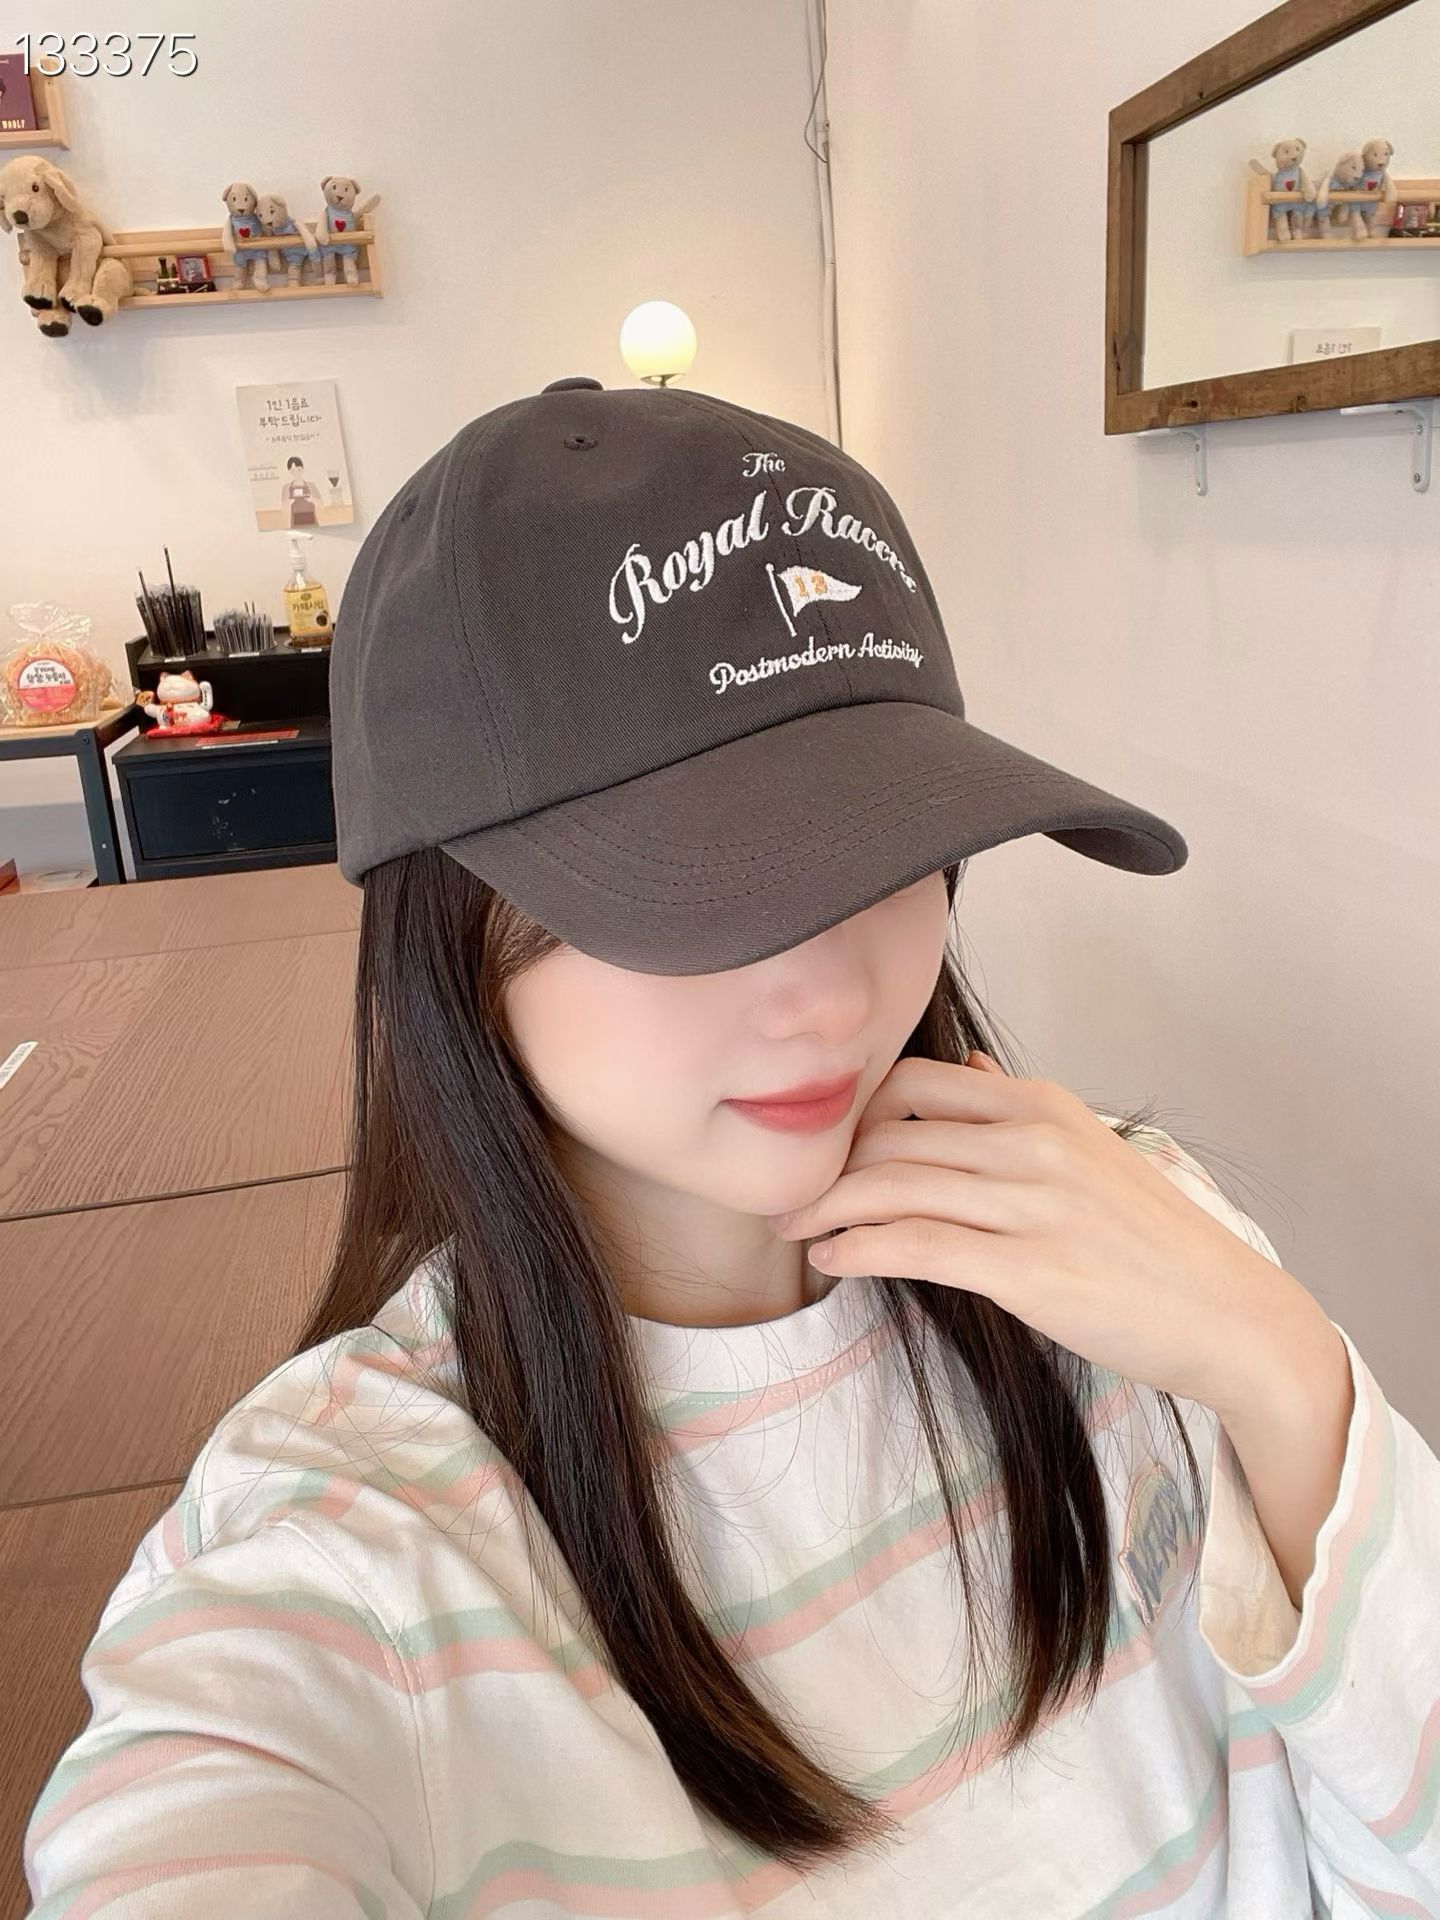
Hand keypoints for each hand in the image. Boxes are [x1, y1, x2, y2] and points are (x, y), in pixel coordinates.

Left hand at [769, 1052, 1322, 1421]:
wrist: (1228, 1312)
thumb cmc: (1152, 1239)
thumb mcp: (1089, 1148)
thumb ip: (1018, 1106)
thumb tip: (970, 1061)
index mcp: (1041, 1105)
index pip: (914, 1082)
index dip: (855, 1116)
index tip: (827, 1151)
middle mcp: (1032, 1141)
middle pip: (891, 1134)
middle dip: (826, 1165)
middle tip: (785, 1195)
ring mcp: (1032, 1203)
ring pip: (893, 1187)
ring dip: (825, 1208)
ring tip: (793, 1228)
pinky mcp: (1029, 1269)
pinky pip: (917, 1245)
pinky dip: (859, 1249)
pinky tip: (830, 1260)